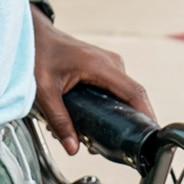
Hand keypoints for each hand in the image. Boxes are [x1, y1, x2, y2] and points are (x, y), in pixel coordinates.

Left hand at [32, 12, 154, 155]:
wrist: (33, 34)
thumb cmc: (37, 54)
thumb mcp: (44, 91)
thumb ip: (58, 120)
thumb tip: (73, 149)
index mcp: (100, 66)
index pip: (135, 93)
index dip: (146, 115)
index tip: (149, 135)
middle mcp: (111, 63)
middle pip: (132, 98)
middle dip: (125, 123)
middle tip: (111, 146)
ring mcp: (110, 64)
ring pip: (123, 96)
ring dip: (113, 116)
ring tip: (91, 135)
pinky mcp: (104, 68)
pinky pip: (115, 90)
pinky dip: (107, 107)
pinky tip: (89, 120)